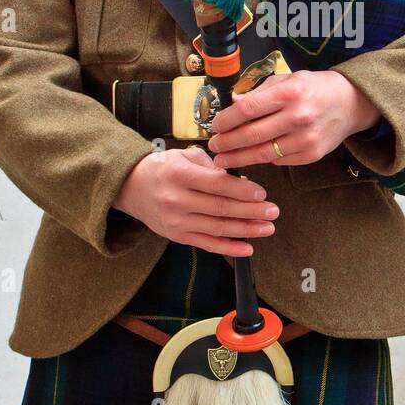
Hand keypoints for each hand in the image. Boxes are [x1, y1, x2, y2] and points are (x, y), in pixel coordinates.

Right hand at [113, 145, 278, 257]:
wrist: (131, 187)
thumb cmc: (163, 168)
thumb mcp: (184, 156)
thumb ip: (213, 166)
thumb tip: (242, 180)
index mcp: (180, 175)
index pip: (218, 184)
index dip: (243, 190)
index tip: (262, 193)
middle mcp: (177, 200)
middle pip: (221, 208)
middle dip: (251, 211)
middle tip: (273, 211)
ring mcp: (176, 221)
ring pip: (217, 228)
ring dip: (246, 230)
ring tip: (267, 227)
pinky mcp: (177, 236)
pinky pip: (207, 244)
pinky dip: (229, 248)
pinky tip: (247, 248)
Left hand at [207, 69, 380, 169]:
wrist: (351, 103)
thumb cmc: (315, 88)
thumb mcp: (288, 80)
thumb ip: (260, 93)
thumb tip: (233, 104)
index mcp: (290, 93)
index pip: (248, 109)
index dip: (227, 120)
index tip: (215, 126)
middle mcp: (298, 117)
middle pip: (252, 135)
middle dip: (228, 143)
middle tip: (214, 146)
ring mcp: (306, 139)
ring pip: (263, 153)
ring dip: (239, 158)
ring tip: (223, 159)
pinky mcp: (312, 155)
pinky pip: (279, 161)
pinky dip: (263, 159)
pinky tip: (252, 156)